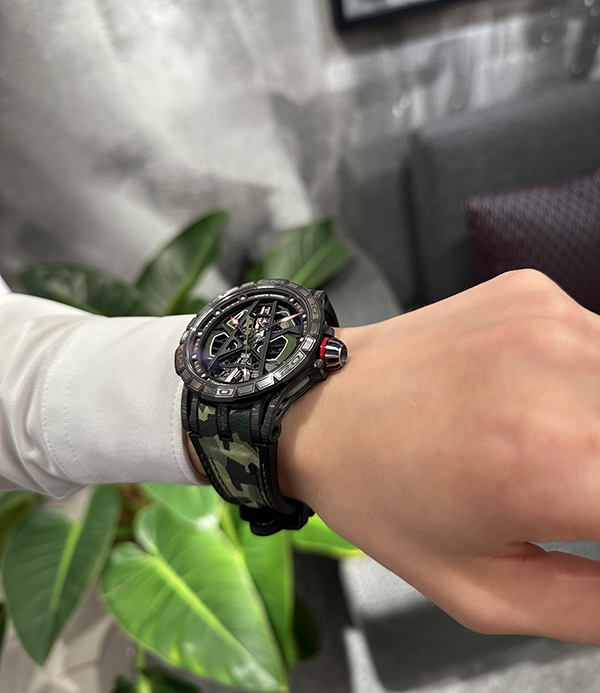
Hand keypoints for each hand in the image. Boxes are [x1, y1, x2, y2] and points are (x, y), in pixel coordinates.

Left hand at [278, 269, 599, 644]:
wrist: (319, 405)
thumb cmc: (387, 500)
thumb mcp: (486, 593)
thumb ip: (595, 604)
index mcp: (553, 459)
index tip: (588, 520)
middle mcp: (560, 370)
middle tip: (572, 491)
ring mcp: (550, 318)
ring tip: (555, 449)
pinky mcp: (534, 291)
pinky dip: (591, 381)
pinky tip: (537, 400)